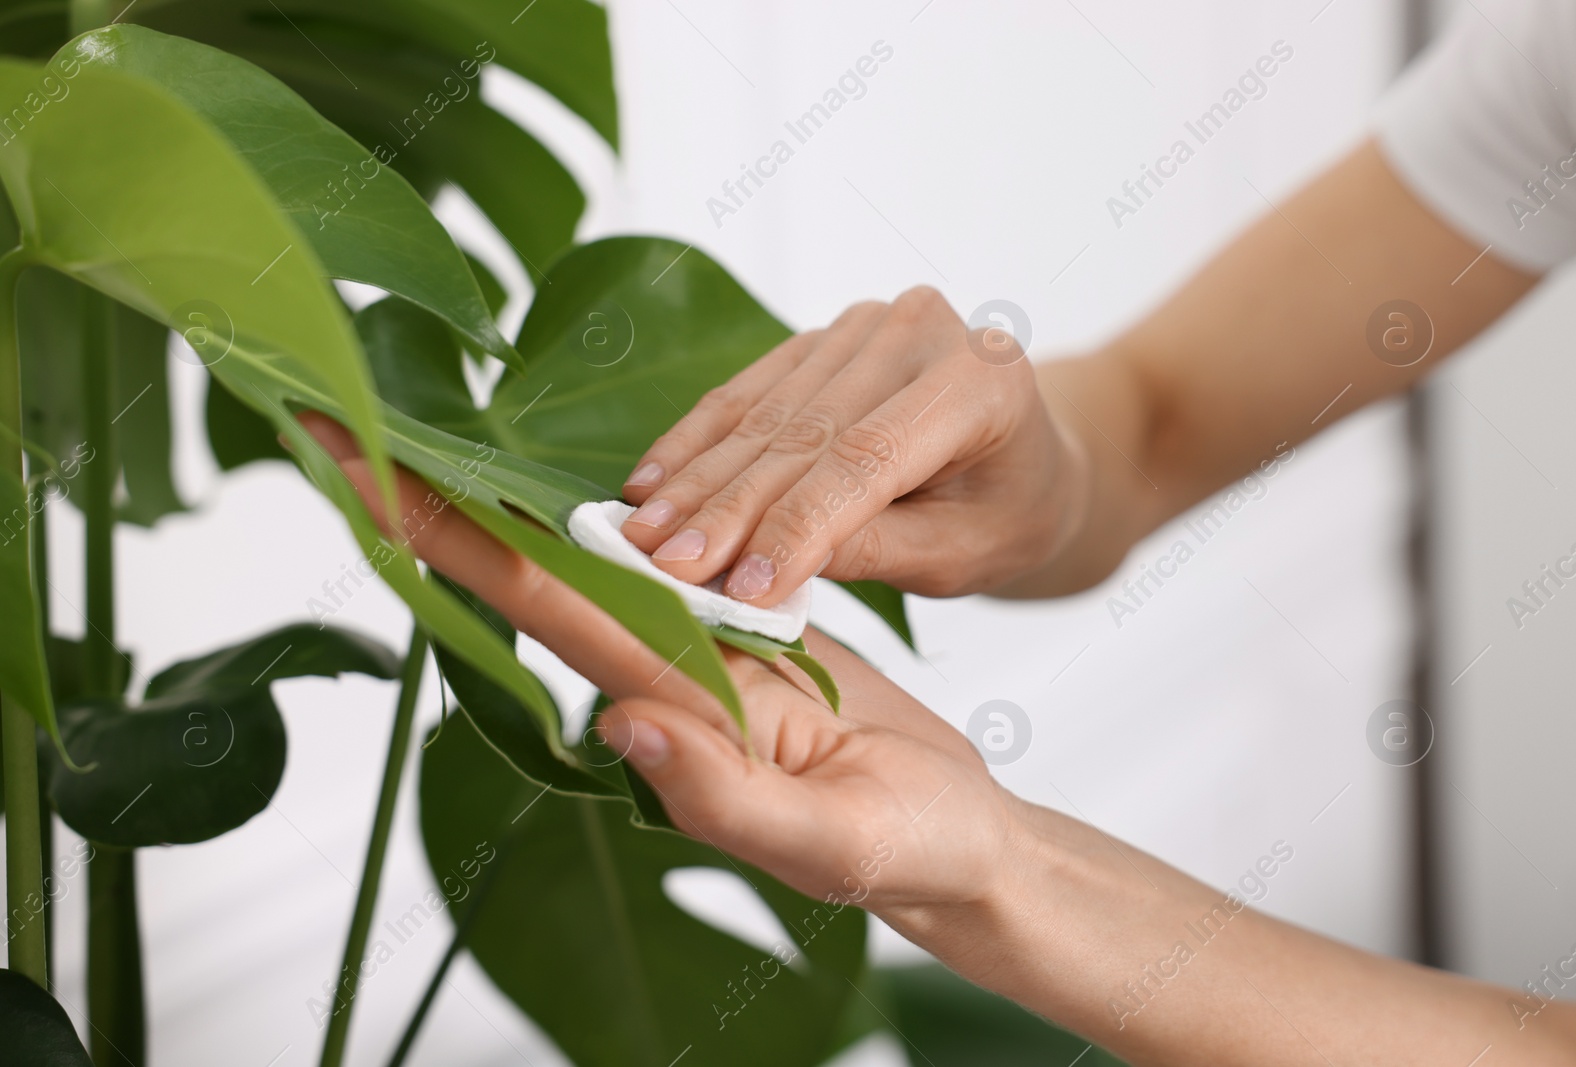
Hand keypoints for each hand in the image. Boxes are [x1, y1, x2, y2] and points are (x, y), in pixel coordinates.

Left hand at [297, 412, 1022, 912]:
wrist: (961, 845)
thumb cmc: (909, 855)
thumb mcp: (829, 844)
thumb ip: (724, 797)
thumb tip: (619, 720)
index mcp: (672, 705)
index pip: (531, 601)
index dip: (437, 534)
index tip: (347, 468)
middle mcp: (664, 669)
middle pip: (531, 564)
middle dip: (428, 497)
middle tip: (331, 416)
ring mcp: (705, 650)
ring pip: (595, 554)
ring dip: (505, 498)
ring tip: (423, 431)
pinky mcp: (753, 632)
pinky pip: (671, 560)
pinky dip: (611, 516)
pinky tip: (569, 485)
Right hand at [618, 286, 1089, 606]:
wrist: (1034, 460)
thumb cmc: (1008, 518)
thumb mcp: (961, 555)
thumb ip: (874, 553)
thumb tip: (763, 573)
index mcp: (982, 383)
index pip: (867, 459)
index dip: (796, 525)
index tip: (738, 587)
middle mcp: (925, 331)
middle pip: (806, 431)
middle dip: (727, 508)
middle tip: (661, 569)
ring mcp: (872, 323)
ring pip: (767, 411)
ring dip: (697, 478)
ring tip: (639, 535)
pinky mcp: (828, 336)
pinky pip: (751, 390)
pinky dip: (699, 441)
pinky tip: (650, 482)